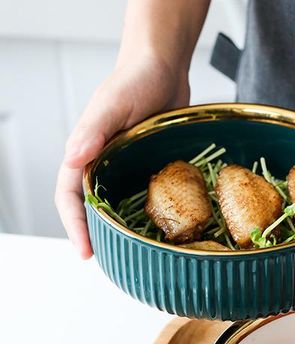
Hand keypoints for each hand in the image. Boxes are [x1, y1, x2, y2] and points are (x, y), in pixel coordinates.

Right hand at [55, 56, 189, 257]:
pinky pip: (141, 195)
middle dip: (96, 236)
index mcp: (85, 152)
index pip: (70, 197)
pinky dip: (144, 214)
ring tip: (132, 254)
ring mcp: (125, 166)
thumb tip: (72, 160)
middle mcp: (102, 163)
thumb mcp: (113, 104)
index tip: (86, 252)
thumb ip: (93, 130)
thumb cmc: (134, 79)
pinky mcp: (146, 166)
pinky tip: (157, 230)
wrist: (163, 68)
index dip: (75, 226)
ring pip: (115, 205)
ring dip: (119, 229)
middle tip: (112, 262)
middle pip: (90, 208)